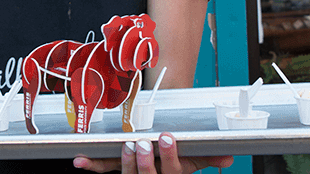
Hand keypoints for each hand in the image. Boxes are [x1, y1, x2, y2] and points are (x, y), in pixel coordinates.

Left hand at [72, 132, 233, 172]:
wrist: (162, 163)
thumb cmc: (178, 156)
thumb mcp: (195, 159)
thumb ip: (209, 156)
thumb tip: (228, 157)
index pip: (174, 171)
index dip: (169, 156)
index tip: (165, 138)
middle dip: (145, 162)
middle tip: (142, 143)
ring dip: (125, 162)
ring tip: (126, 146)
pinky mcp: (120, 171)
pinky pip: (105, 168)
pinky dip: (93, 165)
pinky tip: (81, 161)